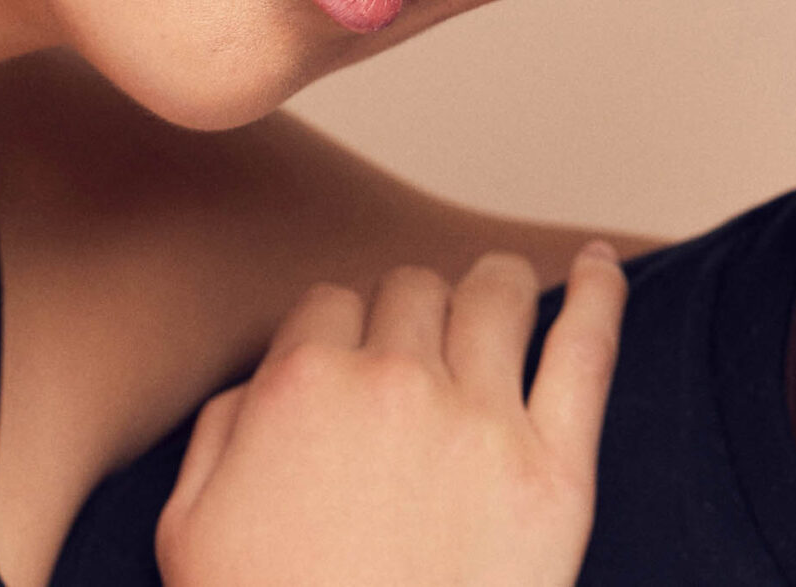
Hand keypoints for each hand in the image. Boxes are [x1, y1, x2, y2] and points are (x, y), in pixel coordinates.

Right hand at [155, 243, 626, 586]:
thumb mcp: (190, 531)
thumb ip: (221, 433)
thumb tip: (266, 382)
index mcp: (301, 388)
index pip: (330, 304)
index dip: (341, 331)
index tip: (354, 360)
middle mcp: (393, 383)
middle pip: (412, 290)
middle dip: (412, 310)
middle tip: (419, 347)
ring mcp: (482, 421)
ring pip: (495, 294)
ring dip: (492, 288)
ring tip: (500, 295)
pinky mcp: (557, 469)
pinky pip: (589, 346)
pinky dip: (602, 292)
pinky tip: (604, 264)